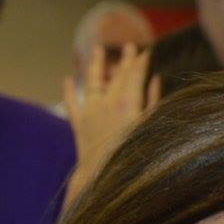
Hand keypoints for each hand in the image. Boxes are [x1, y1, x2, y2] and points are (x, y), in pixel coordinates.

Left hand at [63, 43, 158, 204]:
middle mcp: (108, 101)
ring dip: (95, 65)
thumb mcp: (150, 127)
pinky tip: (68, 79)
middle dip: (125, 60)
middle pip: (118, 75)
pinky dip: (70, 91)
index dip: (141, 61)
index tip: (146, 51)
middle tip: (130, 46)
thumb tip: (155, 80)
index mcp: (128, 102)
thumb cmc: (133, 155)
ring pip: (93, 82)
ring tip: (97, 50)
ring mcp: (91, 111)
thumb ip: (153, 101)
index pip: (135, 74)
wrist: (103, 177)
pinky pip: (73, 104)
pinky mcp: (79, 124)